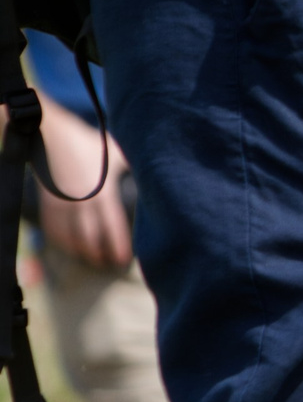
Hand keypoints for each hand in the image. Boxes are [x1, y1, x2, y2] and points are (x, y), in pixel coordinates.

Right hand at [34, 121, 128, 269]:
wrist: (53, 137)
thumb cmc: (89, 145)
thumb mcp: (117, 154)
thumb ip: (134, 168)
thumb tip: (156, 177)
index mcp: (102, 194)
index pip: (112, 228)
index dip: (118, 246)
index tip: (123, 260)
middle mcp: (80, 204)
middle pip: (90, 239)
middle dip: (99, 254)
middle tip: (108, 264)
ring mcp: (61, 206)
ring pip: (70, 238)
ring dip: (81, 252)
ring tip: (92, 259)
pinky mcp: (47, 204)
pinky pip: (52, 230)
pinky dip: (61, 242)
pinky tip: (70, 247)